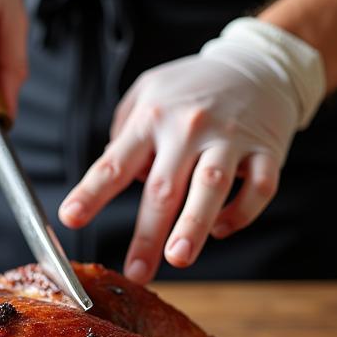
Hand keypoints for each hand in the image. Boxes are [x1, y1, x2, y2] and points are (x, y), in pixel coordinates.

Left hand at [58, 18, 324, 282]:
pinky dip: (240, 214)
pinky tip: (220, 229)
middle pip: (163, 188)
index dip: (91, 193)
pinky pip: (258, 189)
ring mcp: (230, 138)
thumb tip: (113, 175)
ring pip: (211, 187)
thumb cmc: (193, 87)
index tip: (70, 218)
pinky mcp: (266, 149)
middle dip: (147, 235)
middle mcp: (189, 128)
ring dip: (193, 226)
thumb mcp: (148, 91)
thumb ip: (124, 130)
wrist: (260, 64)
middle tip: (136, 272)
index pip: (114, 163)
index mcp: (151, 118)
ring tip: (179, 257)